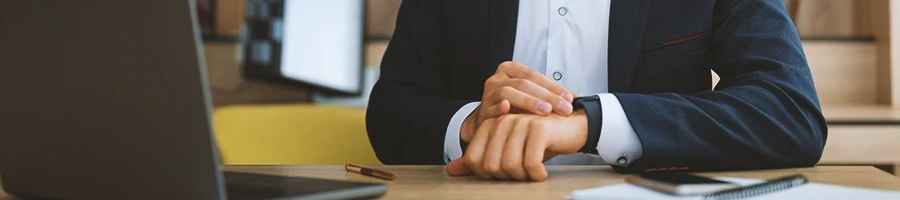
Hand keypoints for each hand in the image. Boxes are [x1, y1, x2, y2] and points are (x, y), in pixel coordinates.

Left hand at [447, 111, 587, 180]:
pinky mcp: (538, 128)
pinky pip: (530, 163)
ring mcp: (519, 123)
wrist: (572, 128)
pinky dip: (536, 174)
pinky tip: (542, 173)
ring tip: (533, 173)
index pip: (473, 160)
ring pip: (509, 166)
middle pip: (491, 166)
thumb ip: (479, 159)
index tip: (505, 174)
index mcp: (489, 124)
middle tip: (523, 175)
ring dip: (523, 177)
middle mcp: (501, 121)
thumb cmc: (539, 141)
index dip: (488, 175)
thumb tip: (451, 170)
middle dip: (507, 178)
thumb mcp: (507, 151)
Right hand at [461, 62, 574, 142]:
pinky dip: (499, 108)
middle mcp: (498, 79)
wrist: (487, 125)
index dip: (553, 87)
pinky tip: (507, 110)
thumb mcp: (532, 98)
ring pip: (508, 93)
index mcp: (511, 70)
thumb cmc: (515, 110)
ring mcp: (488, 94)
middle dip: (547, 97)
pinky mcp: (481, 110)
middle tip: (565, 109)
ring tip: (546, 112)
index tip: (570, 100)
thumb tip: (579, 99)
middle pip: (524, 84)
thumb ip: (551, 95)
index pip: (535, 75)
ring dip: (529, 102)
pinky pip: (490, 108)